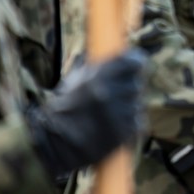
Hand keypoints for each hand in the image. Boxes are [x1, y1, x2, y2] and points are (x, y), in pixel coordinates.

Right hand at [25, 49, 148, 180]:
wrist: (56, 143)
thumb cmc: (63, 110)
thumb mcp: (74, 81)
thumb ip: (93, 66)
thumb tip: (107, 49)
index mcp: (97, 77)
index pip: (133, 62)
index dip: (136, 62)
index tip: (136, 64)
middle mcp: (110, 93)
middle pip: (137, 82)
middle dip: (129, 86)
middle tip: (118, 92)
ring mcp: (118, 113)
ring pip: (137, 102)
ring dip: (128, 105)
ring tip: (110, 112)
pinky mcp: (124, 132)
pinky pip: (137, 120)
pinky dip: (129, 122)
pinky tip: (114, 124)